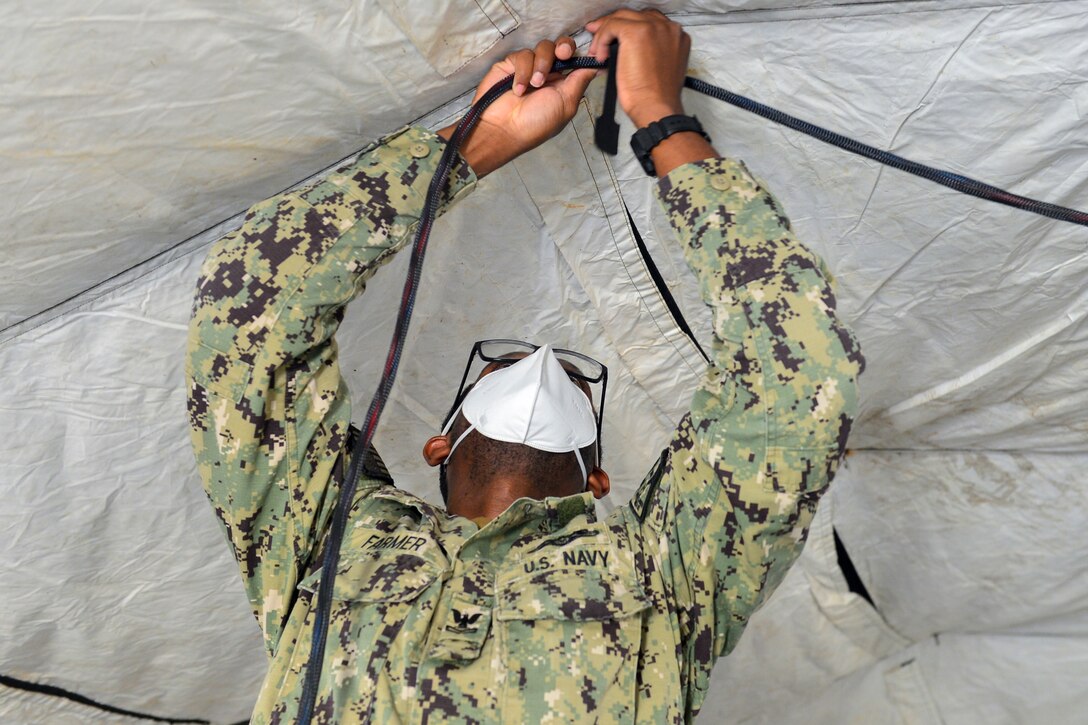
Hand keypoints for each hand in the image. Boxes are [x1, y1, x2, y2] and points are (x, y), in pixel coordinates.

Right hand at [439, 37, 595, 176]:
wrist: (504, 129)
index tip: (579, 56)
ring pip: (543, 47)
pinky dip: (522, 71)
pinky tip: (518, 89)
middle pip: (561, 46)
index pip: (575, 58)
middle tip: (562, 55)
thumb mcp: (566, 103)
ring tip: (534, 85)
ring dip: (541, 65)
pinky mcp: (511, 64)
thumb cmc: (536, 123)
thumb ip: (580, 81)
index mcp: (563, 83)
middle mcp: (548, 73)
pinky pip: (522, 55)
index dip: (578, 53)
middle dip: (564, 47)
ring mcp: (529, 67)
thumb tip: (597, 66)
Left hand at [587, 9, 716, 175]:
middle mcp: (668, 27)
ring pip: (621, 18)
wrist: (657, 107)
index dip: (629, 27)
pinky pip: (611, 26)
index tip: (614, 36)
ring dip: (605, 32)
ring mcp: (654, 28)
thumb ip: (654, 51)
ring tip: (596, 50)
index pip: (648, 21)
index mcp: (676, 36)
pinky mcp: (637, 32)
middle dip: (614, 24)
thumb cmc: (657, 97)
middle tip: (597, 34)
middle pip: (635, 15)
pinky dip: (601, 39)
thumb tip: (632, 48)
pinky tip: (600, 56)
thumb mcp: (662, 67)